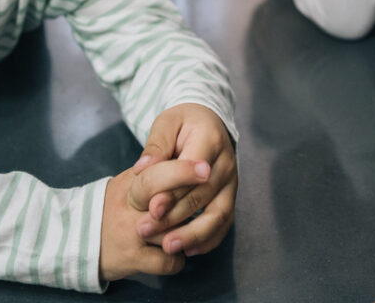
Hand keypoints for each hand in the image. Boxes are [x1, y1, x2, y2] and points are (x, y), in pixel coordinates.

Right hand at [99, 157, 210, 281]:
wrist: (77, 237)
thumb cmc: (114, 206)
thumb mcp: (128, 183)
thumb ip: (155, 173)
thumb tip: (187, 161)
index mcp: (131, 183)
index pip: (154, 174)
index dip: (181, 170)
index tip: (205, 167)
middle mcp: (130, 207)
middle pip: (162, 202)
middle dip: (189, 196)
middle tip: (210, 181)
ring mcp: (131, 233)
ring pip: (172, 233)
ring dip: (187, 232)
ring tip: (188, 228)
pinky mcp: (132, 258)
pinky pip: (168, 261)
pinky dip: (177, 260)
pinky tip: (176, 252)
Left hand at [131, 103, 237, 256]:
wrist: (208, 123)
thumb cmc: (182, 123)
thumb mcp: (165, 123)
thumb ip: (155, 145)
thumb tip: (142, 168)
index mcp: (210, 140)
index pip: (193, 170)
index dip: (172, 191)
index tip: (151, 209)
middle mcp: (226, 163)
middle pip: (202, 195)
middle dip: (174, 216)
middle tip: (145, 230)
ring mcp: (232, 182)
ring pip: (218, 214)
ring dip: (193, 235)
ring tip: (168, 247)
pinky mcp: (230, 197)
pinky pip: (225, 223)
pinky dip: (209, 239)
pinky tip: (189, 251)